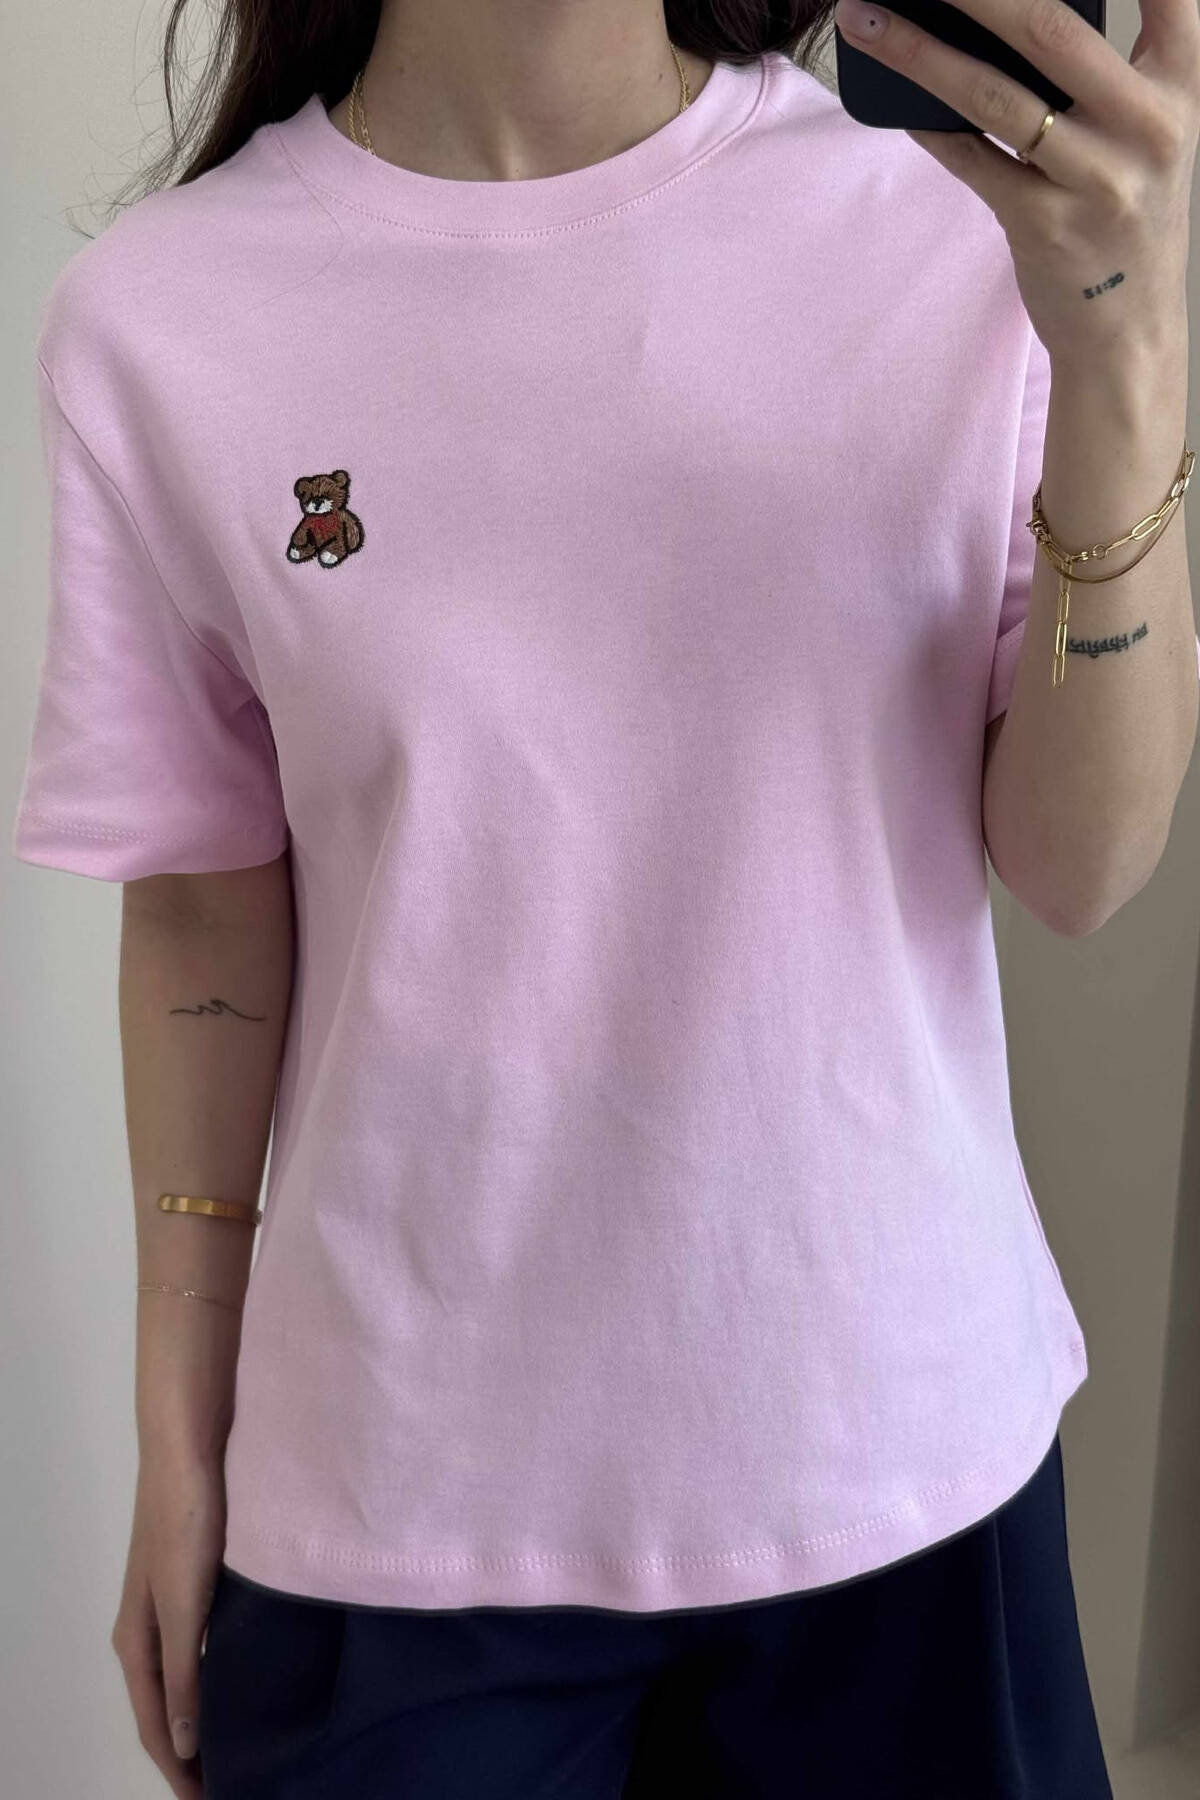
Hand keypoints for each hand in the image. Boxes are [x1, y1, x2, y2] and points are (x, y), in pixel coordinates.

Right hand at [110, 1453, 225, 1799]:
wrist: (189, 1445)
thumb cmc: (185, 1520)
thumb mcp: (185, 1599)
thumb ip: (183, 1670)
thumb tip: (184, 1744)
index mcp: (137, 1640)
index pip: (153, 1725)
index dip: (179, 1772)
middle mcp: (147, 1628)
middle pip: (164, 1709)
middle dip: (190, 1754)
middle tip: (232, 1784)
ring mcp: (170, 1602)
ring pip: (184, 1679)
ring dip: (206, 1716)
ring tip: (241, 1745)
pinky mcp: (195, 1580)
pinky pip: (203, 1647)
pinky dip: (218, 1676)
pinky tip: (247, 1679)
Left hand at [832, 0, 1199, 363]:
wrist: (1129, 330)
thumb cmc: (1127, 211)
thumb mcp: (1145, 131)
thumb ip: (1103, 70)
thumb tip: (1000, 16)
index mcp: (1180, 84)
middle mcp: (1147, 126)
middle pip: (1048, 28)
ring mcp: (1094, 179)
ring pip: (992, 97)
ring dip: (917, 53)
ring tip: (865, 20)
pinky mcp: (1043, 226)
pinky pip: (970, 162)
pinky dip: (928, 128)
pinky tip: (894, 102)